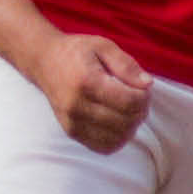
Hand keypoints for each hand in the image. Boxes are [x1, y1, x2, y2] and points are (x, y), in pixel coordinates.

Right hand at [38, 31, 152, 148]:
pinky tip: (118, 122)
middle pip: (125, 122)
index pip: (128, 102)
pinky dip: (118, 138)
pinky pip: (104, 147)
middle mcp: (77, 106)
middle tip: (139, 98)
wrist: (44, 62)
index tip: (143, 87)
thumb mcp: (103, 46)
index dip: (144, 98)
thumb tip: (148, 84)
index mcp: (86, 81)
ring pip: (117, 139)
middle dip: (140, 112)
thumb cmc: (76, 52)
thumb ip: (126, 65)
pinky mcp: (72, 132)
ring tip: (129, 110)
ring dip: (131, 127)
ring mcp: (72, 122)